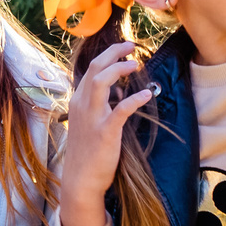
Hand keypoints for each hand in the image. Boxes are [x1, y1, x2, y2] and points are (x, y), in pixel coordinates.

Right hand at [57, 41, 156, 225]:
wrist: (80, 180)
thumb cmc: (87, 152)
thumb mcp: (89, 123)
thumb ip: (102, 105)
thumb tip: (120, 91)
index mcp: (78, 102)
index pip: (90, 70)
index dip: (108, 55)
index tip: (123, 49)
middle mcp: (82, 105)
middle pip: (95, 68)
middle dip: (113, 52)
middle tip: (131, 45)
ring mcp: (92, 118)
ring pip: (101, 81)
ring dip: (119, 68)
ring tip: (135, 63)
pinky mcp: (105, 132)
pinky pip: (120, 110)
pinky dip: (134, 99)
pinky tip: (147, 94)